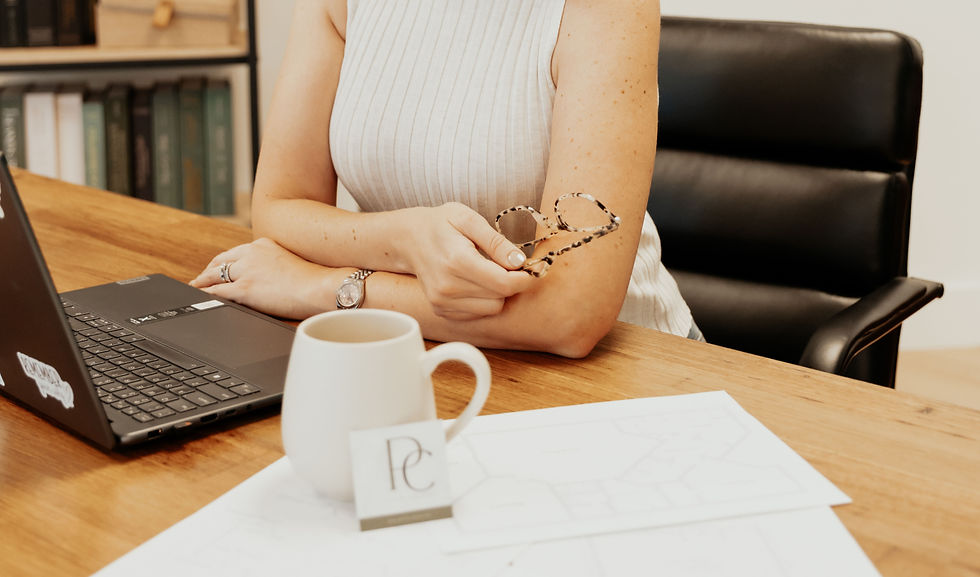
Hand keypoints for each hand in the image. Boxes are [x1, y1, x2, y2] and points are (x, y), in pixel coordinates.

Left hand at [190, 238, 327, 318]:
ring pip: (214, 276)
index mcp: (264, 245)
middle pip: (220, 262)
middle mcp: (252, 253)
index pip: (234, 253)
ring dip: (202, 283)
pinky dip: (204, 295)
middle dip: (207, 272)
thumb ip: (274, 266)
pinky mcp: (245, 288)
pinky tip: (199, 299)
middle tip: (199, 280)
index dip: (220, 263)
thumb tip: (269, 279)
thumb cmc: (316, 281)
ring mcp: (247, 270)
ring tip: (195, 289)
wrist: (322, 287)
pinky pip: (216, 292)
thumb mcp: (291, 263)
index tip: (215, 269)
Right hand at [403, 202, 535, 320]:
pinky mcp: (441, 310)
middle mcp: (448, 287)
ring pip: (491, 309)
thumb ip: (496, 241)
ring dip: (498, 293)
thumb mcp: (469, 219)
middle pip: (500, 298)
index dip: (524, 278)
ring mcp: (442, 302)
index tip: (531, 267)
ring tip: (490, 272)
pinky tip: (476, 282)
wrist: (407, 239)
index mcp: (457, 261)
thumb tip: (520, 261)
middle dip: (511, 283)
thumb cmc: (440, 224)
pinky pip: (477, 314)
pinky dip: (483, 301)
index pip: (504, 284)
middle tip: (508, 265)